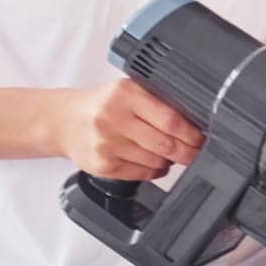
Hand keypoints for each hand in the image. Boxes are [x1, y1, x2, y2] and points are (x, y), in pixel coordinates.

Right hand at [54, 79, 204, 179]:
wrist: (64, 121)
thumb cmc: (103, 104)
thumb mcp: (129, 91)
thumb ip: (157, 101)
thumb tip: (194, 121)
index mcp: (126, 95)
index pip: (169, 119)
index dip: (191, 133)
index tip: (202, 138)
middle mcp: (113, 119)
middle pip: (164, 144)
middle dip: (187, 152)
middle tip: (196, 152)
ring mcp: (106, 144)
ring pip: (154, 161)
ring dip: (170, 161)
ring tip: (172, 154)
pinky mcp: (102, 166)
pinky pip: (141, 174)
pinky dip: (155, 171)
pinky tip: (155, 164)